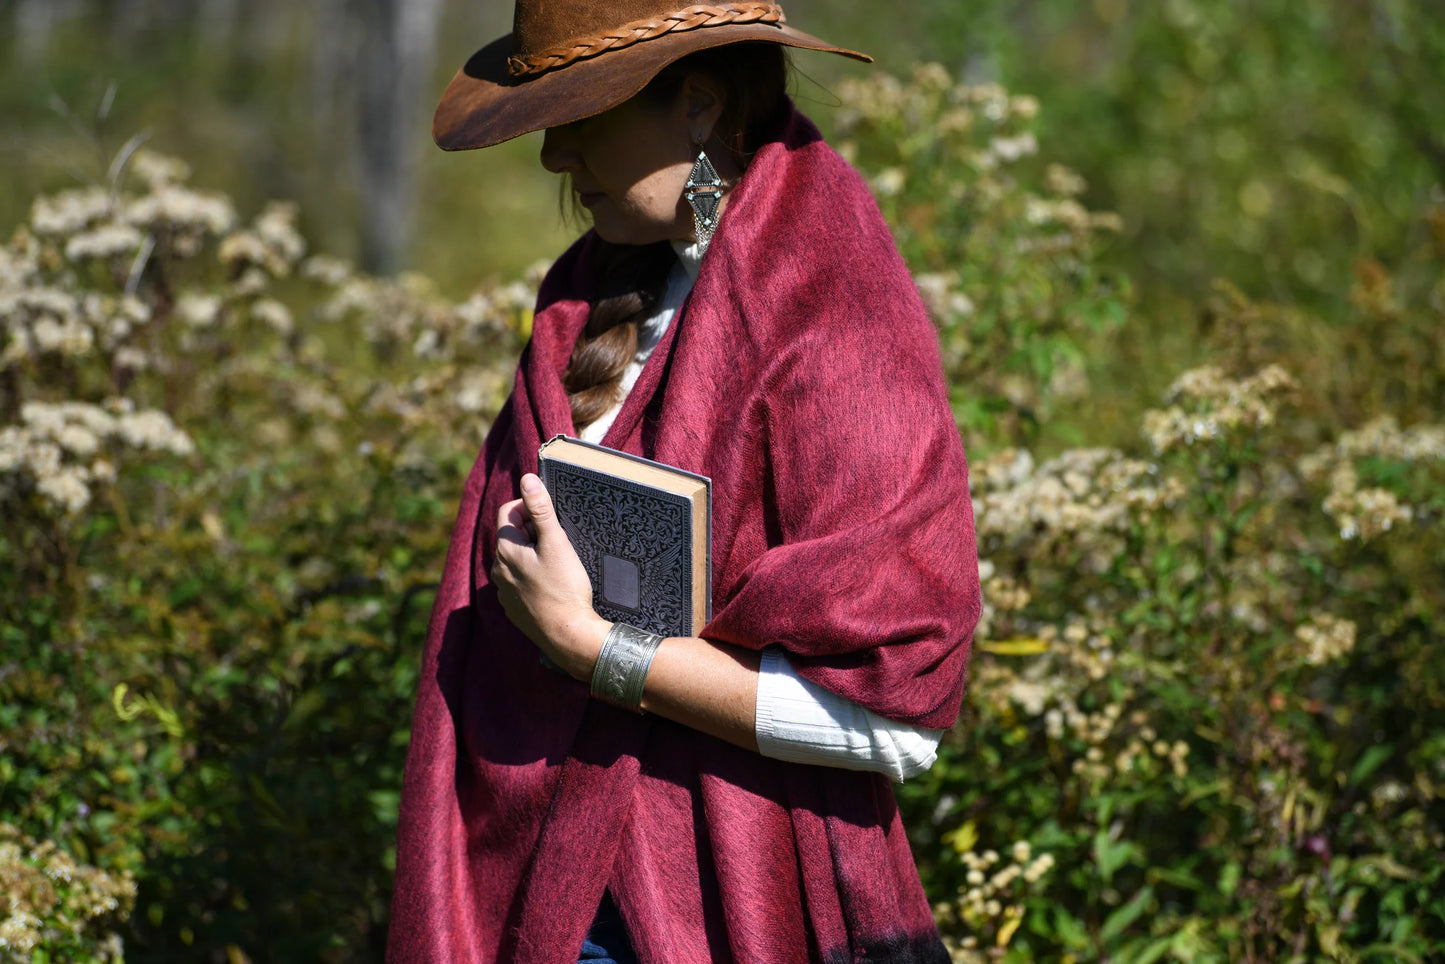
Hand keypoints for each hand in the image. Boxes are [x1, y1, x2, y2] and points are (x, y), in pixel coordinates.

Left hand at [491, 473, 609, 681]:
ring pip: (515, 560)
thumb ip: (540, 510)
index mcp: (505, 551)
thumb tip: (526, 479)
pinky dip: (532, 575)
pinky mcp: (514, 608)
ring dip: (532, 553)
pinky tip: (552, 584)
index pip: (507, 513)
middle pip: (511, 536)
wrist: (569, 636)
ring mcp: (504, 592)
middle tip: (558, 537)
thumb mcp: (556, 544)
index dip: (527, 506)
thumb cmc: (565, 589)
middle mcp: (498, 571)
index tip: (549, 512)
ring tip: (558, 561)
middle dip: (531, 530)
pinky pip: (519, 582)